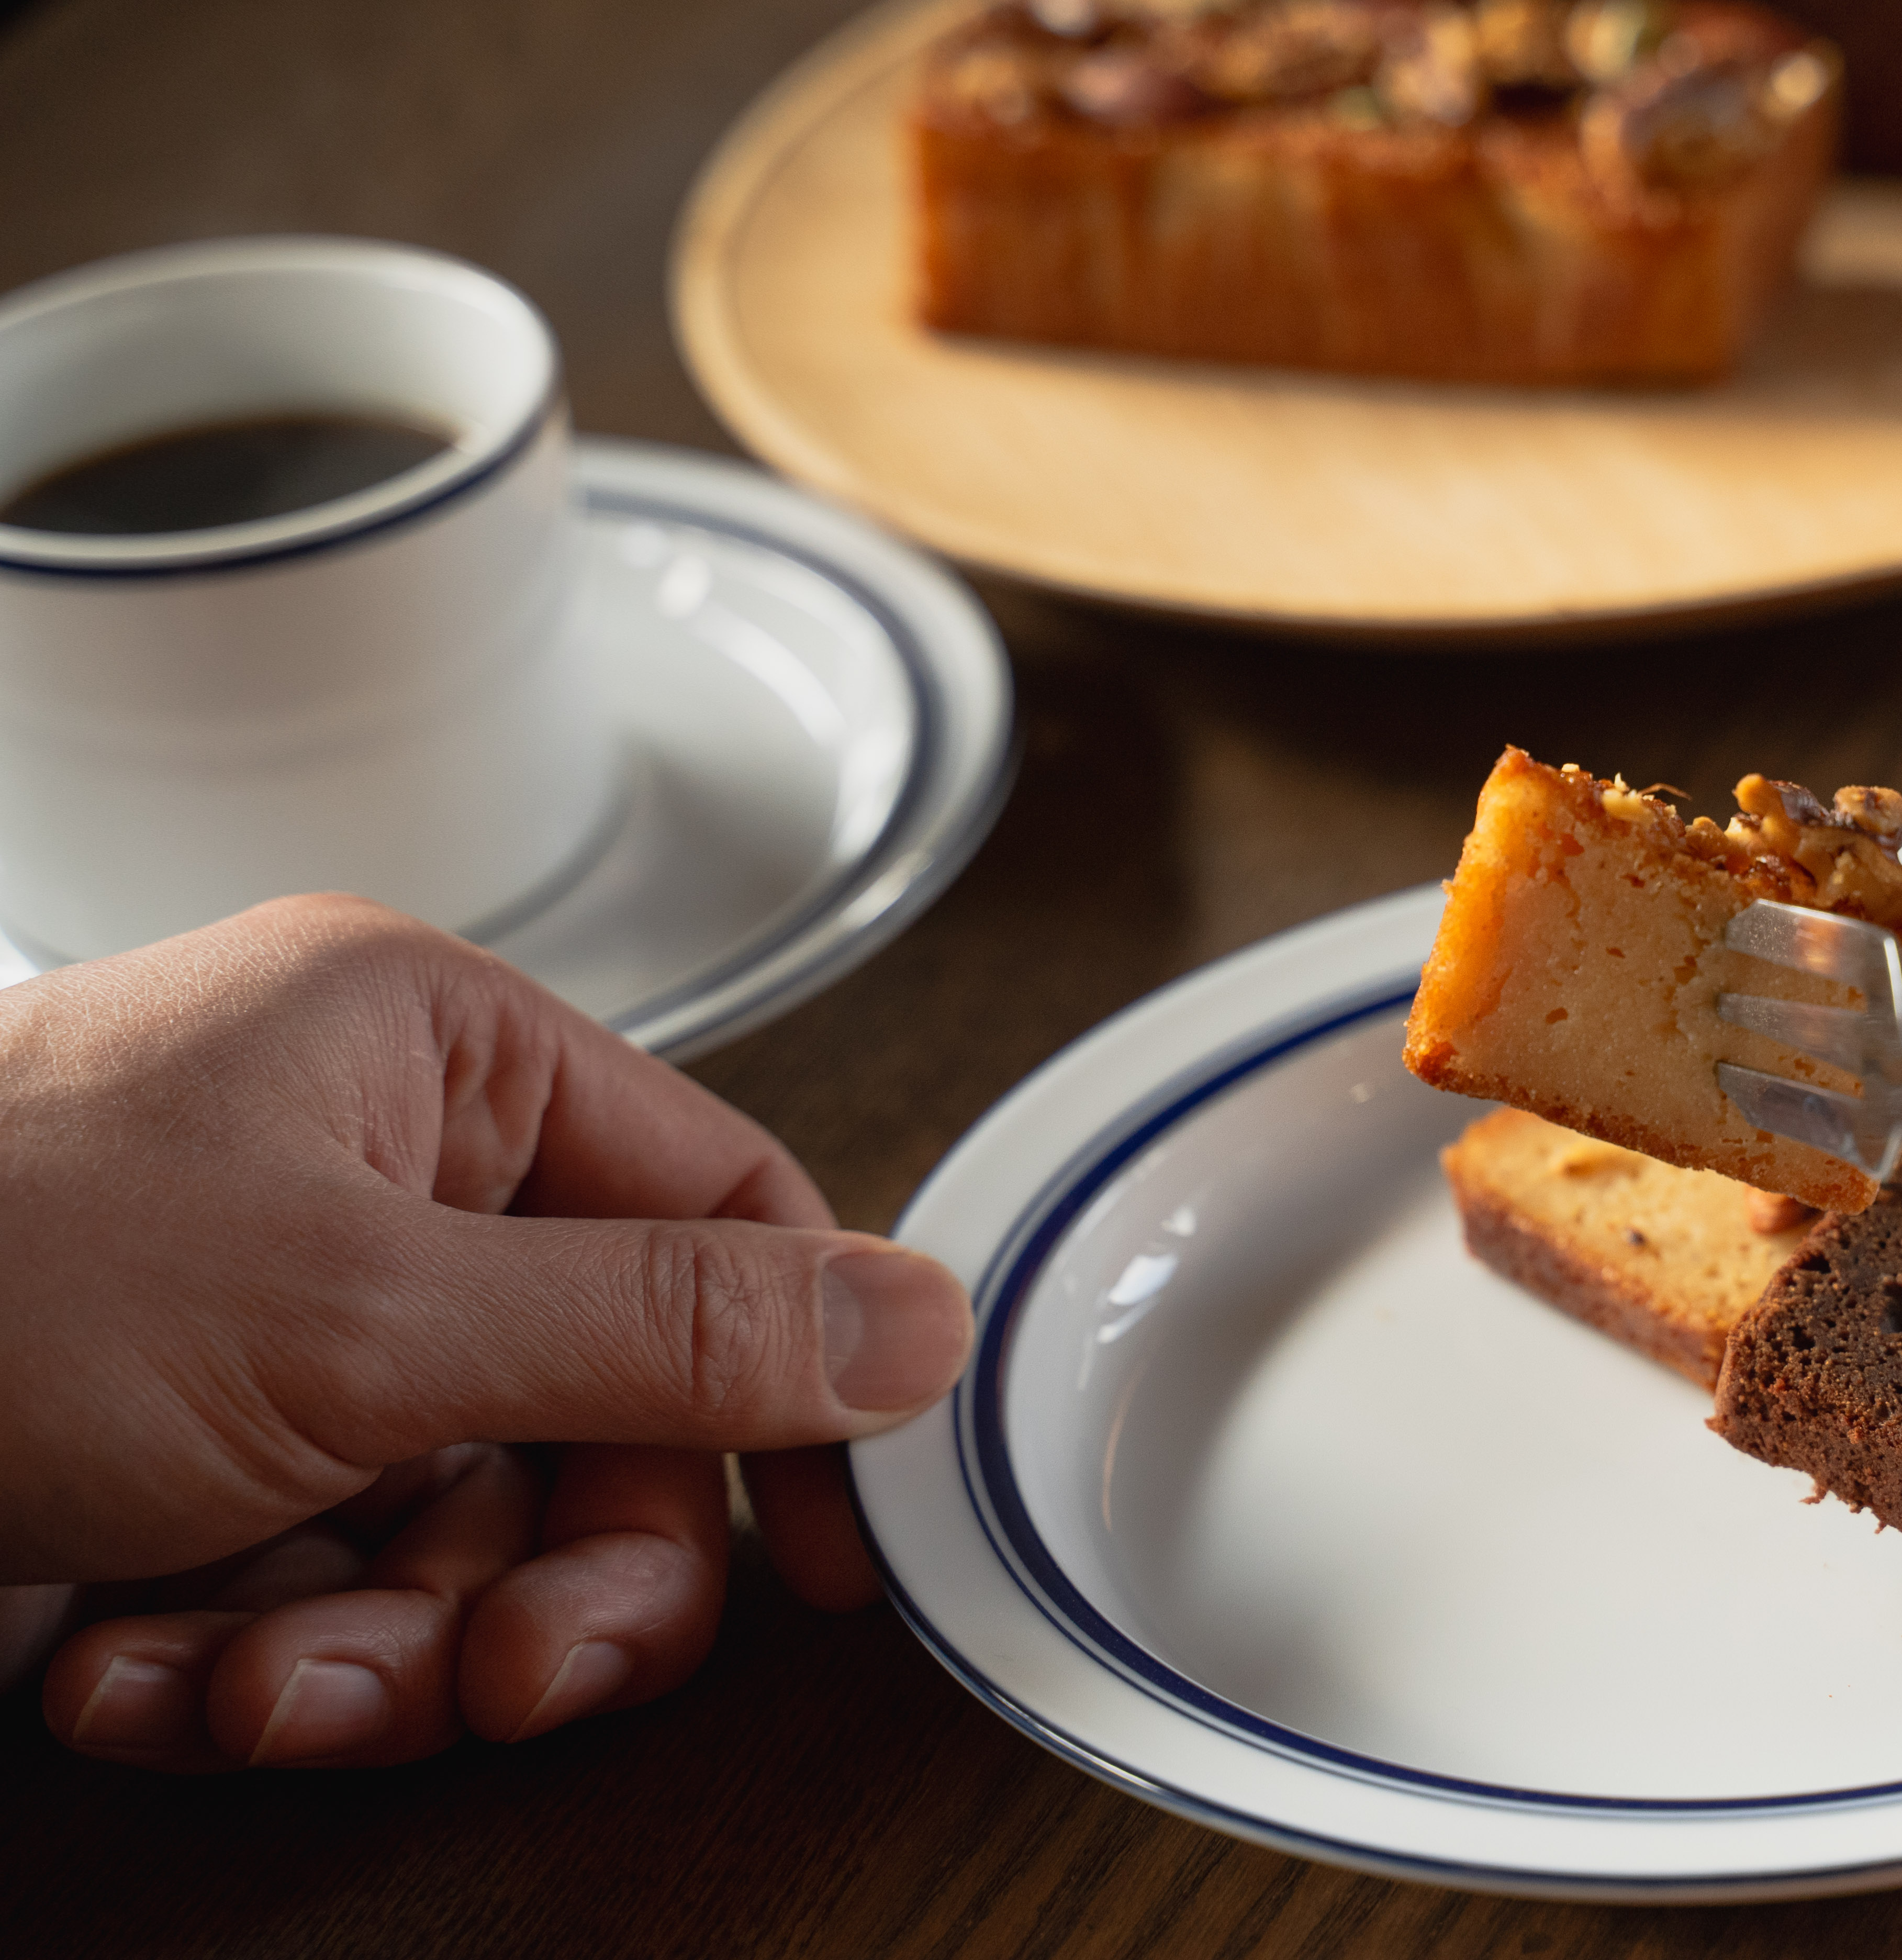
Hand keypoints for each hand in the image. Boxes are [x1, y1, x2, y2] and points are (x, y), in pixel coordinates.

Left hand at [0, 896, 971, 1769]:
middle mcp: (378, 1182)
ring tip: (251, 1684)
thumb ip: (670, 1330)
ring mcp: (286, 1334)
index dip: (795, 1390)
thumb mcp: (369, 1313)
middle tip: (512, 1678)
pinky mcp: (203, 1469)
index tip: (830, 1560)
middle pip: (607, 1416)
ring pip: (470, 1537)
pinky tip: (138, 1672)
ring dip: (378, 1654)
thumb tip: (918, 1321)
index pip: (725, 1212)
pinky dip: (248, 1667)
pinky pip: (330, 1592)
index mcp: (439, 1062)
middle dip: (553, 1581)